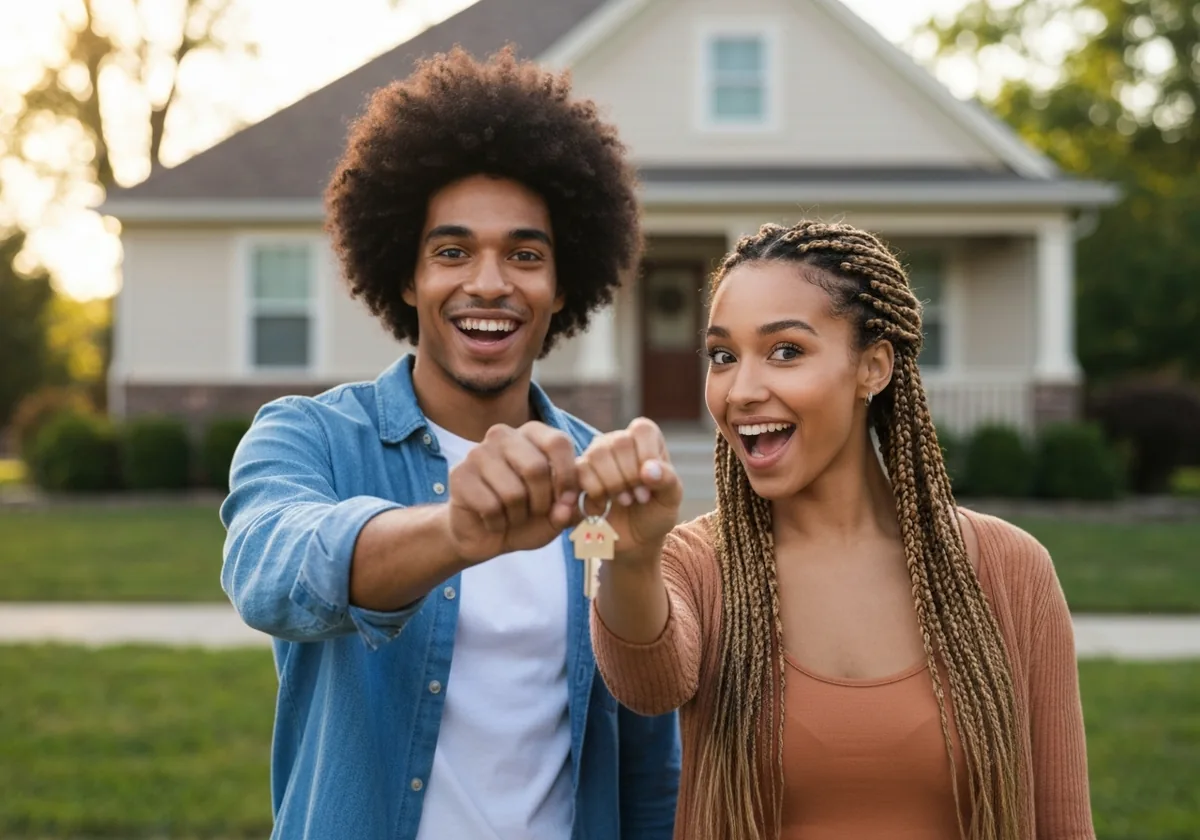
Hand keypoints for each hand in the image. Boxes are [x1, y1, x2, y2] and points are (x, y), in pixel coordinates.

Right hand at [446, 421, 578, 563]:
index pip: (557, 442)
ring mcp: (478, 452)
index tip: (567, 501)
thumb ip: (569, 510)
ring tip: (512, 515)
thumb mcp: (556, 515)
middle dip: (542, 502)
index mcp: (532, 433)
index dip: (568, 477)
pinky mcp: (459, 475)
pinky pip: (490, 507)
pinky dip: (498, 523)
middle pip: (536, 468)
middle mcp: (503, 435)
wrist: (485, 534)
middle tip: (535, 512)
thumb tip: (568, 508)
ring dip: (518, 516)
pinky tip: (494, 520)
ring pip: (513, 492)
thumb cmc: (525, 516)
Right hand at [574, 417, 681, 562]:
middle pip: (619, 442)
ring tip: (624, 500)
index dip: (646, 456)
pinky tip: (605, 503)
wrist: (633, 540)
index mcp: (646, 439)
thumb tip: (649, 469)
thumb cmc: (654, 513)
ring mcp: (597, 454)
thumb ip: (667, 480)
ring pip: (598, 454)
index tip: (650, 482)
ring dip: (613, 484)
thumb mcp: (670, 499)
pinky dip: (596, 491)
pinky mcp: (579, 471)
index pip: (642, 430)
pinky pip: (581, 471)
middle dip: (630, 476)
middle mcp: (619, 440)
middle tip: (638, 497)